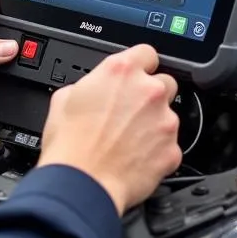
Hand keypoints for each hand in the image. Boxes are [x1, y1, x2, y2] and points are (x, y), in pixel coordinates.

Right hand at [37, 44, 181, 214]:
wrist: (81, 185)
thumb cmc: (69, 145)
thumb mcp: (64, 98)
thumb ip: (90, 84)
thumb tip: (94, 89)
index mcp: (121, 71)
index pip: (146, 52)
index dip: (140, 65)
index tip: (136, 75)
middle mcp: (148, 90)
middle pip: (165, 82)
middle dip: (151, 96)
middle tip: (130, 113)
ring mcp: (164, 120)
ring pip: (168, 116)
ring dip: (154, 125)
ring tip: (128, 142)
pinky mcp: (172, 149)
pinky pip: (169, 146)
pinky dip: (157, 152)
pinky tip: (135, 159)